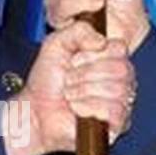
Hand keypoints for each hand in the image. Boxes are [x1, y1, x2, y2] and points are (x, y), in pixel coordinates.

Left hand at [1, 20, 135, 154]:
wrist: (35, 110)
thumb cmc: (46, 81)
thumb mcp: (56, 44)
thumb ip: (79, 30)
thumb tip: (101, 40)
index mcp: (109, 58)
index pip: (120, 47)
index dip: (93, 54)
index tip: (74, 61)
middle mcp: (119, 78)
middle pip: (120, 68)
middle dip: (85, 74)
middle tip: (69, 80)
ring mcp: (120, 101)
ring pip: (117, 89)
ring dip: (84, 91)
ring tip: (71, 95)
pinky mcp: (117, 124)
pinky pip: (115, 110)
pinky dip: (90, 107)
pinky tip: (78, 109)